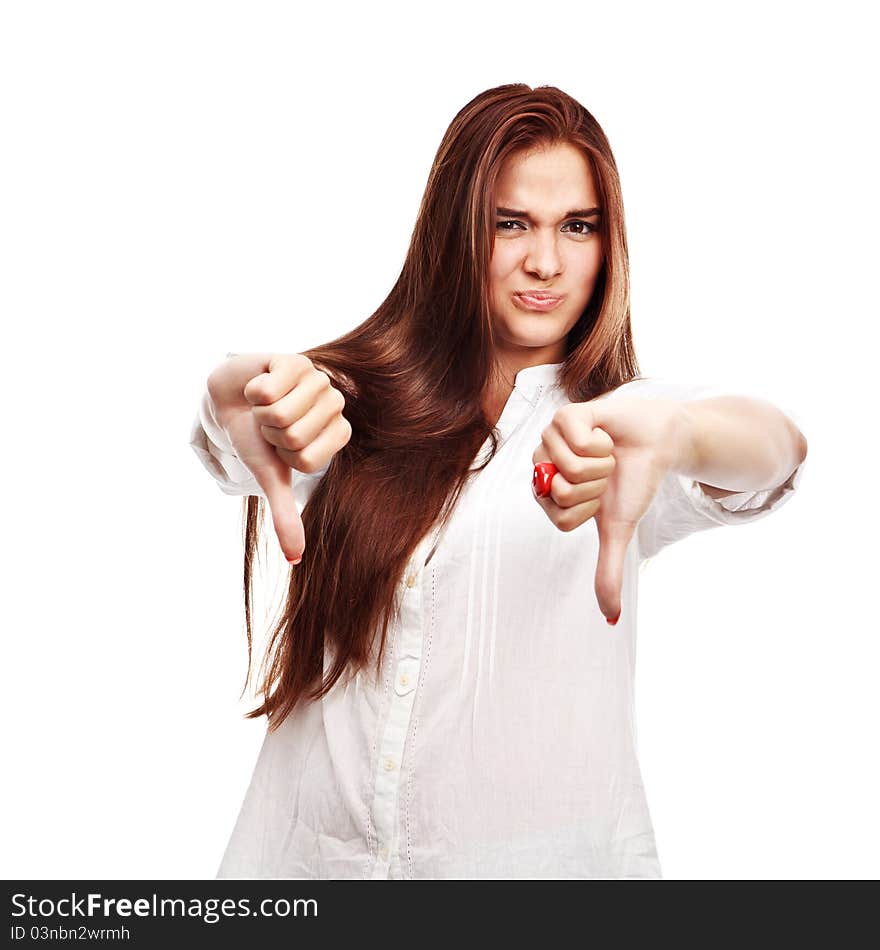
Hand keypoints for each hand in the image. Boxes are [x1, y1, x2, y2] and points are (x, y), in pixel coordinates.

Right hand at [206, 353, 351, 561]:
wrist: (229, 399)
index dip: (283, 456)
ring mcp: (317, 378)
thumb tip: (295, 560)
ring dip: (260, 412)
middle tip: (269, 423)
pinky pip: (266, 389)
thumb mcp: (271, 477)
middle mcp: (335, 404)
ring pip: (280, 413)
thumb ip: (286, 516)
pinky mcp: (295, 359)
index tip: (280, 445)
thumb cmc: (256, 437)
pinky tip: (260, 386)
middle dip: (270, 433)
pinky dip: (252, 393)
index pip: (307, 460)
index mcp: (337, 434)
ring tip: (264, 405)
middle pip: (294, 435)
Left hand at [532, 396, 687, 623]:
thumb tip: (611, 618)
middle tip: (605, 472)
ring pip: (570, 468)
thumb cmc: (632, 482)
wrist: (658, 443)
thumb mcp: (618, 529)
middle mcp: (542, 464)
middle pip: (560, 494)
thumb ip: (608, 570)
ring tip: (606, 453)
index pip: (559, 518)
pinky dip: (602, 442)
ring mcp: (550, 438)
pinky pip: (578, 441)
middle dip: (595, 487)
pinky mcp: (566, 414)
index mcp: (547, 492)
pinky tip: (604, 434)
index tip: (600, 497)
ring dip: (601, 464)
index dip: (589, 510)